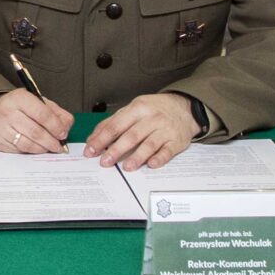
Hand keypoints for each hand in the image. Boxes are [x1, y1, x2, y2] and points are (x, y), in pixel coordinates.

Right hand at [0, 89, 74, 154]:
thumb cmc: (20, 107)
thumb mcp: (38, 102)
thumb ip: (56, 112)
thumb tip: (66, 127)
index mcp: (20, 98)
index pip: (43, 114)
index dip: (56, 126)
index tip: (63, 134)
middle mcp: (7, 112)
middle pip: (36, 132)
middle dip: (51, 142)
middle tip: (59, 146)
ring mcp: (0, 128)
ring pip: (28, 144)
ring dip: (43, 149)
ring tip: (50, 148)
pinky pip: (19, 151)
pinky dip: (31, 152)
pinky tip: (36, 148)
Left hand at [85, 93, 200, 169]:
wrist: (184, 108)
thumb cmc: (154, 110)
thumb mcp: (133, 109)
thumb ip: (113, 123)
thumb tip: (93, 138)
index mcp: (137, 109)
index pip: (116, 125)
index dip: (102, 139)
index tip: (91, 150)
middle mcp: (152, 118)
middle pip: (131, 135)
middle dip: (116, 150)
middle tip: (105, 162)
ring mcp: (165, 129)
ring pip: (149, 144)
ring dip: (137, 156)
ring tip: (126, 167)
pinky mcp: (177, 141)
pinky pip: (168, 151)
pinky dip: (160, 158)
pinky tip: (152, 164)